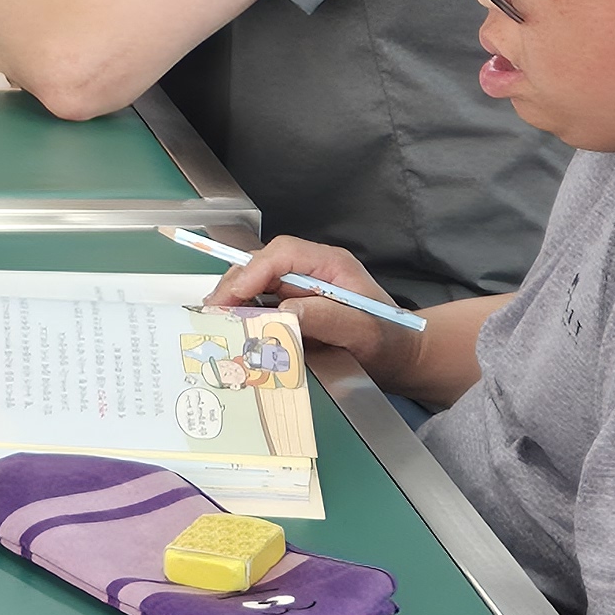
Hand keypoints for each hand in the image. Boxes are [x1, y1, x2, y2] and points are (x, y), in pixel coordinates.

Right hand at [206, 235, 413, 377]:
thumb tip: (285, 312)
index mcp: (330, 264)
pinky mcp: (292, 309)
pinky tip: (232, 330)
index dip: (253, 270)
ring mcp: (299, 290)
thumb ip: (328, 318)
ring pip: (255, 285)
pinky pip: (260, 306)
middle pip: (261, 266)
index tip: (234, 295)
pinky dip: (243, 316)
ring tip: (216, 322)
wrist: (402, 360)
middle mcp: (310, 272)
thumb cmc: (391, 342)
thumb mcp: (364, 331)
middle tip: (213, 313)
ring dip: (233, 301)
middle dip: (234, 286)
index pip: (282, 254)